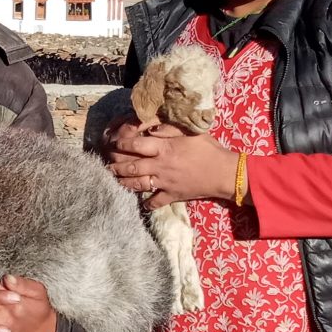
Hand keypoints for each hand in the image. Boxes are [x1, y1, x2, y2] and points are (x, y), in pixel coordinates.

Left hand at [108, 127, 238, 208]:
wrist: (224, 173)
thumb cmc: (209, 149)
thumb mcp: (190, 132)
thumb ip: (169, 129)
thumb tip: (151, 128)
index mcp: (164, 149)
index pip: (136, 145)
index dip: (121, 143)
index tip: (113, 142)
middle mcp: (160, 166)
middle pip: (132, 166)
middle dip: (116, 164)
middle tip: (107, 162)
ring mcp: (165, 183)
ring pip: (138, 184)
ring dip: (123, 182)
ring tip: (114, 179)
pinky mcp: (172, 195)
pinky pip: (156, 202)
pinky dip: (147, 203)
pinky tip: (141, 203)